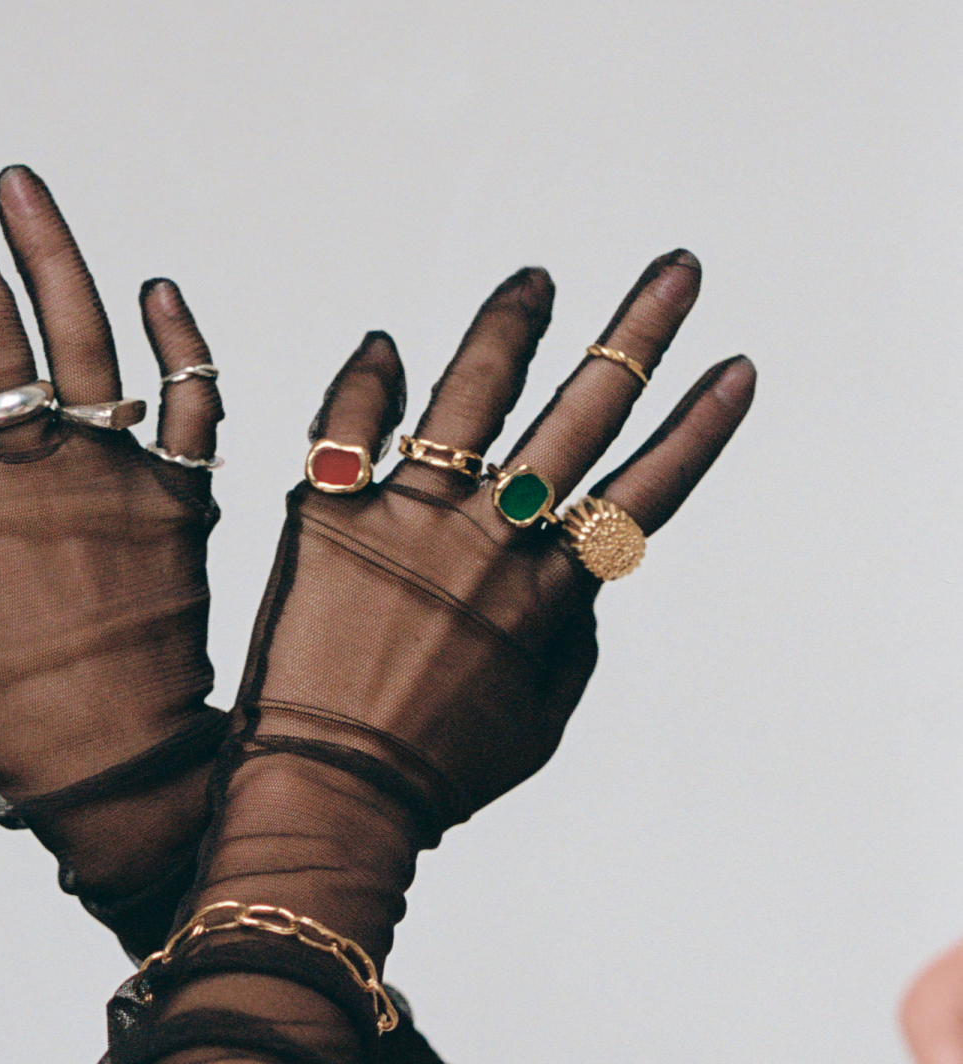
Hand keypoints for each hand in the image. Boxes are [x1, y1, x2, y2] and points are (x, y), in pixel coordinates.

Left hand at [194, 251, 754, 962]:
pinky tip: (384, 347)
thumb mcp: (541, 716)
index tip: (736, 366)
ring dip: (512, 328)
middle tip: (677, 269)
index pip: (645, 490)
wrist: (327, 795)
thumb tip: (584, 573)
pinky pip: (348, 426)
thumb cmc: (441, 771)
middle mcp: (492, 540)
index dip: (697, 426)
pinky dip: (368, 382)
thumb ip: (572, 634)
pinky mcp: (329, 518)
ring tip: (536, 280)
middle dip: (638, 335)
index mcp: (551, 591)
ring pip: (472, 396)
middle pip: (583, 416)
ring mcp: (410, 521)